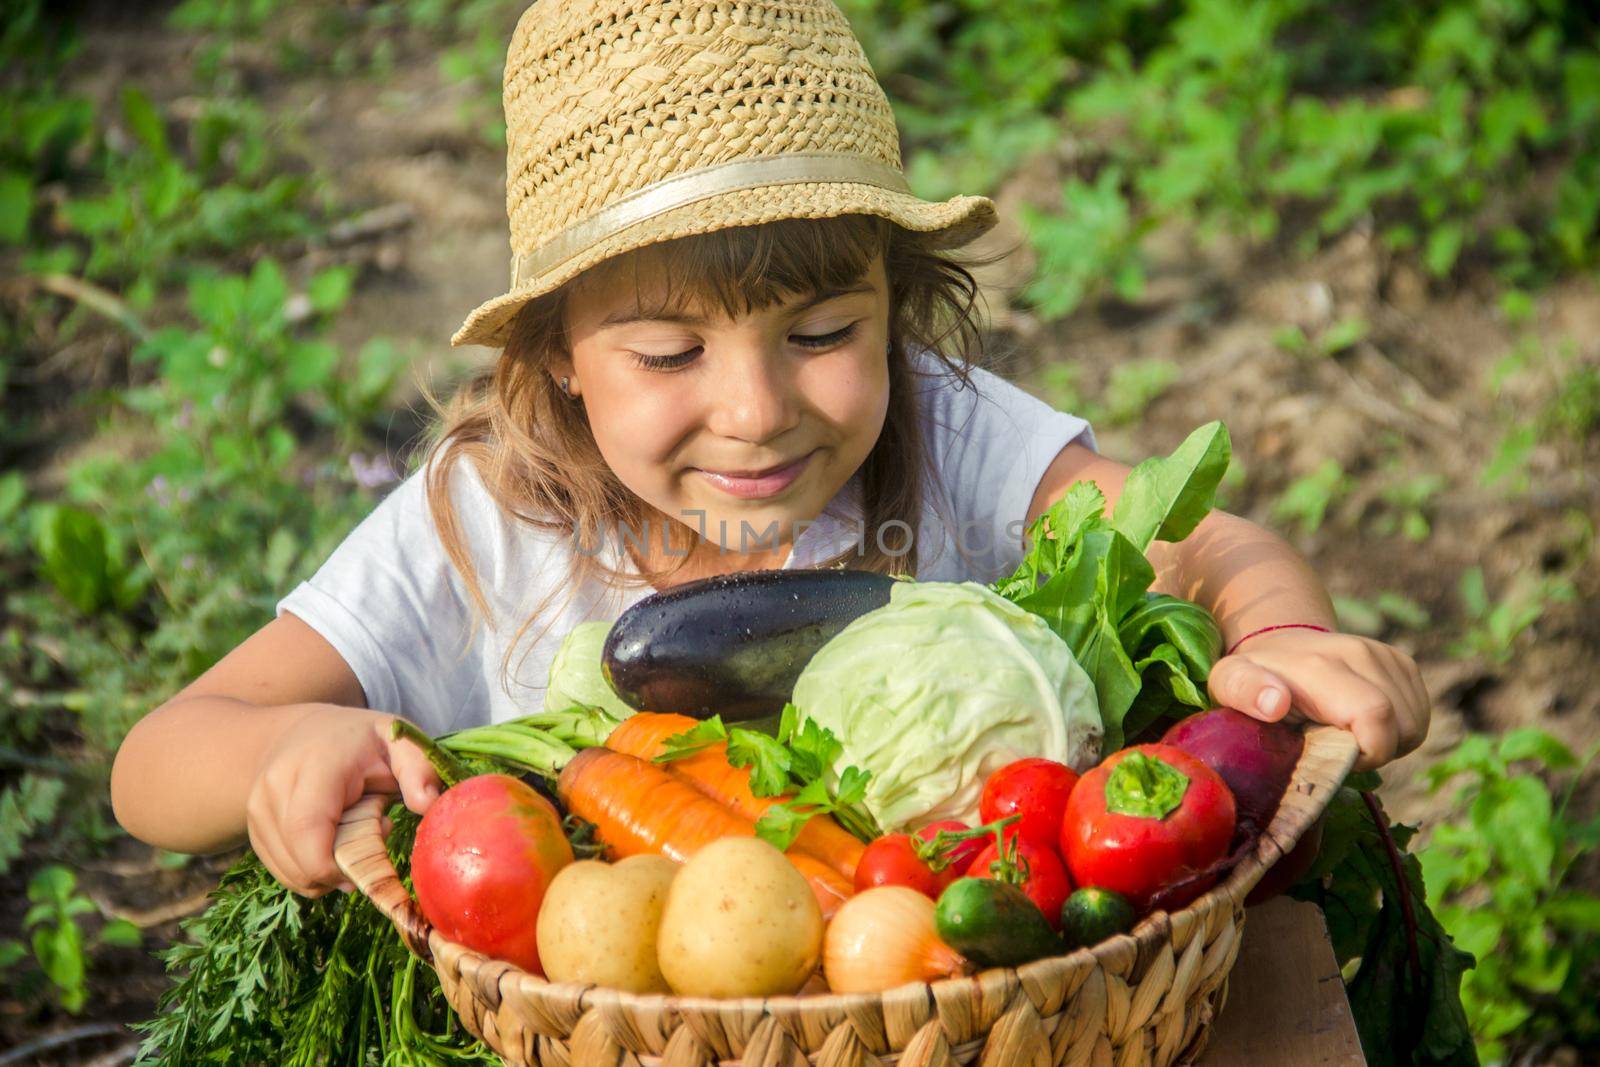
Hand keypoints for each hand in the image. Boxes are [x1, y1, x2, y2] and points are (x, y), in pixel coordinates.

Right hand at [246, 705, 442, 897]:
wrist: (301, 732)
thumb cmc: (359, 741)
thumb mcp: (398, 741)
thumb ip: (419, 769)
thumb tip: (429, 805)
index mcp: (315, 765)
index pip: (308, 830)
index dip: (337, 865)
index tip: (373, 864)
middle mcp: (275, 788)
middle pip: (301, 862)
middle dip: (344, 870)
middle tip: (371, 835)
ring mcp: (257, 811)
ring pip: (292, 874)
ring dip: (329, 871)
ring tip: (352, 832)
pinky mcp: (254, 831)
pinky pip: (285, 874)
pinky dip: (313, 870)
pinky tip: (331, 840)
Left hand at [1205, 629, 1429, 770]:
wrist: (1278, 644)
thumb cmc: (1252, 678)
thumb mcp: (1228, 684)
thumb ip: (1244, 692)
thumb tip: (1276, 703)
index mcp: (1321, 666)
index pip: (1376, 716)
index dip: (1365, 753)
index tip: (1332, 755)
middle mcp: (1361, 654)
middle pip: (1402, 727)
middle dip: (1375, 752)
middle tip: (1333, 745)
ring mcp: (1386, 656)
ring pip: (1416, 725)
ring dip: (1387, 743)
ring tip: (1344, 732)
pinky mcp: (1403, 663)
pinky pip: (1420, 716)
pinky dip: (1399, 731)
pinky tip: (1362, 723)